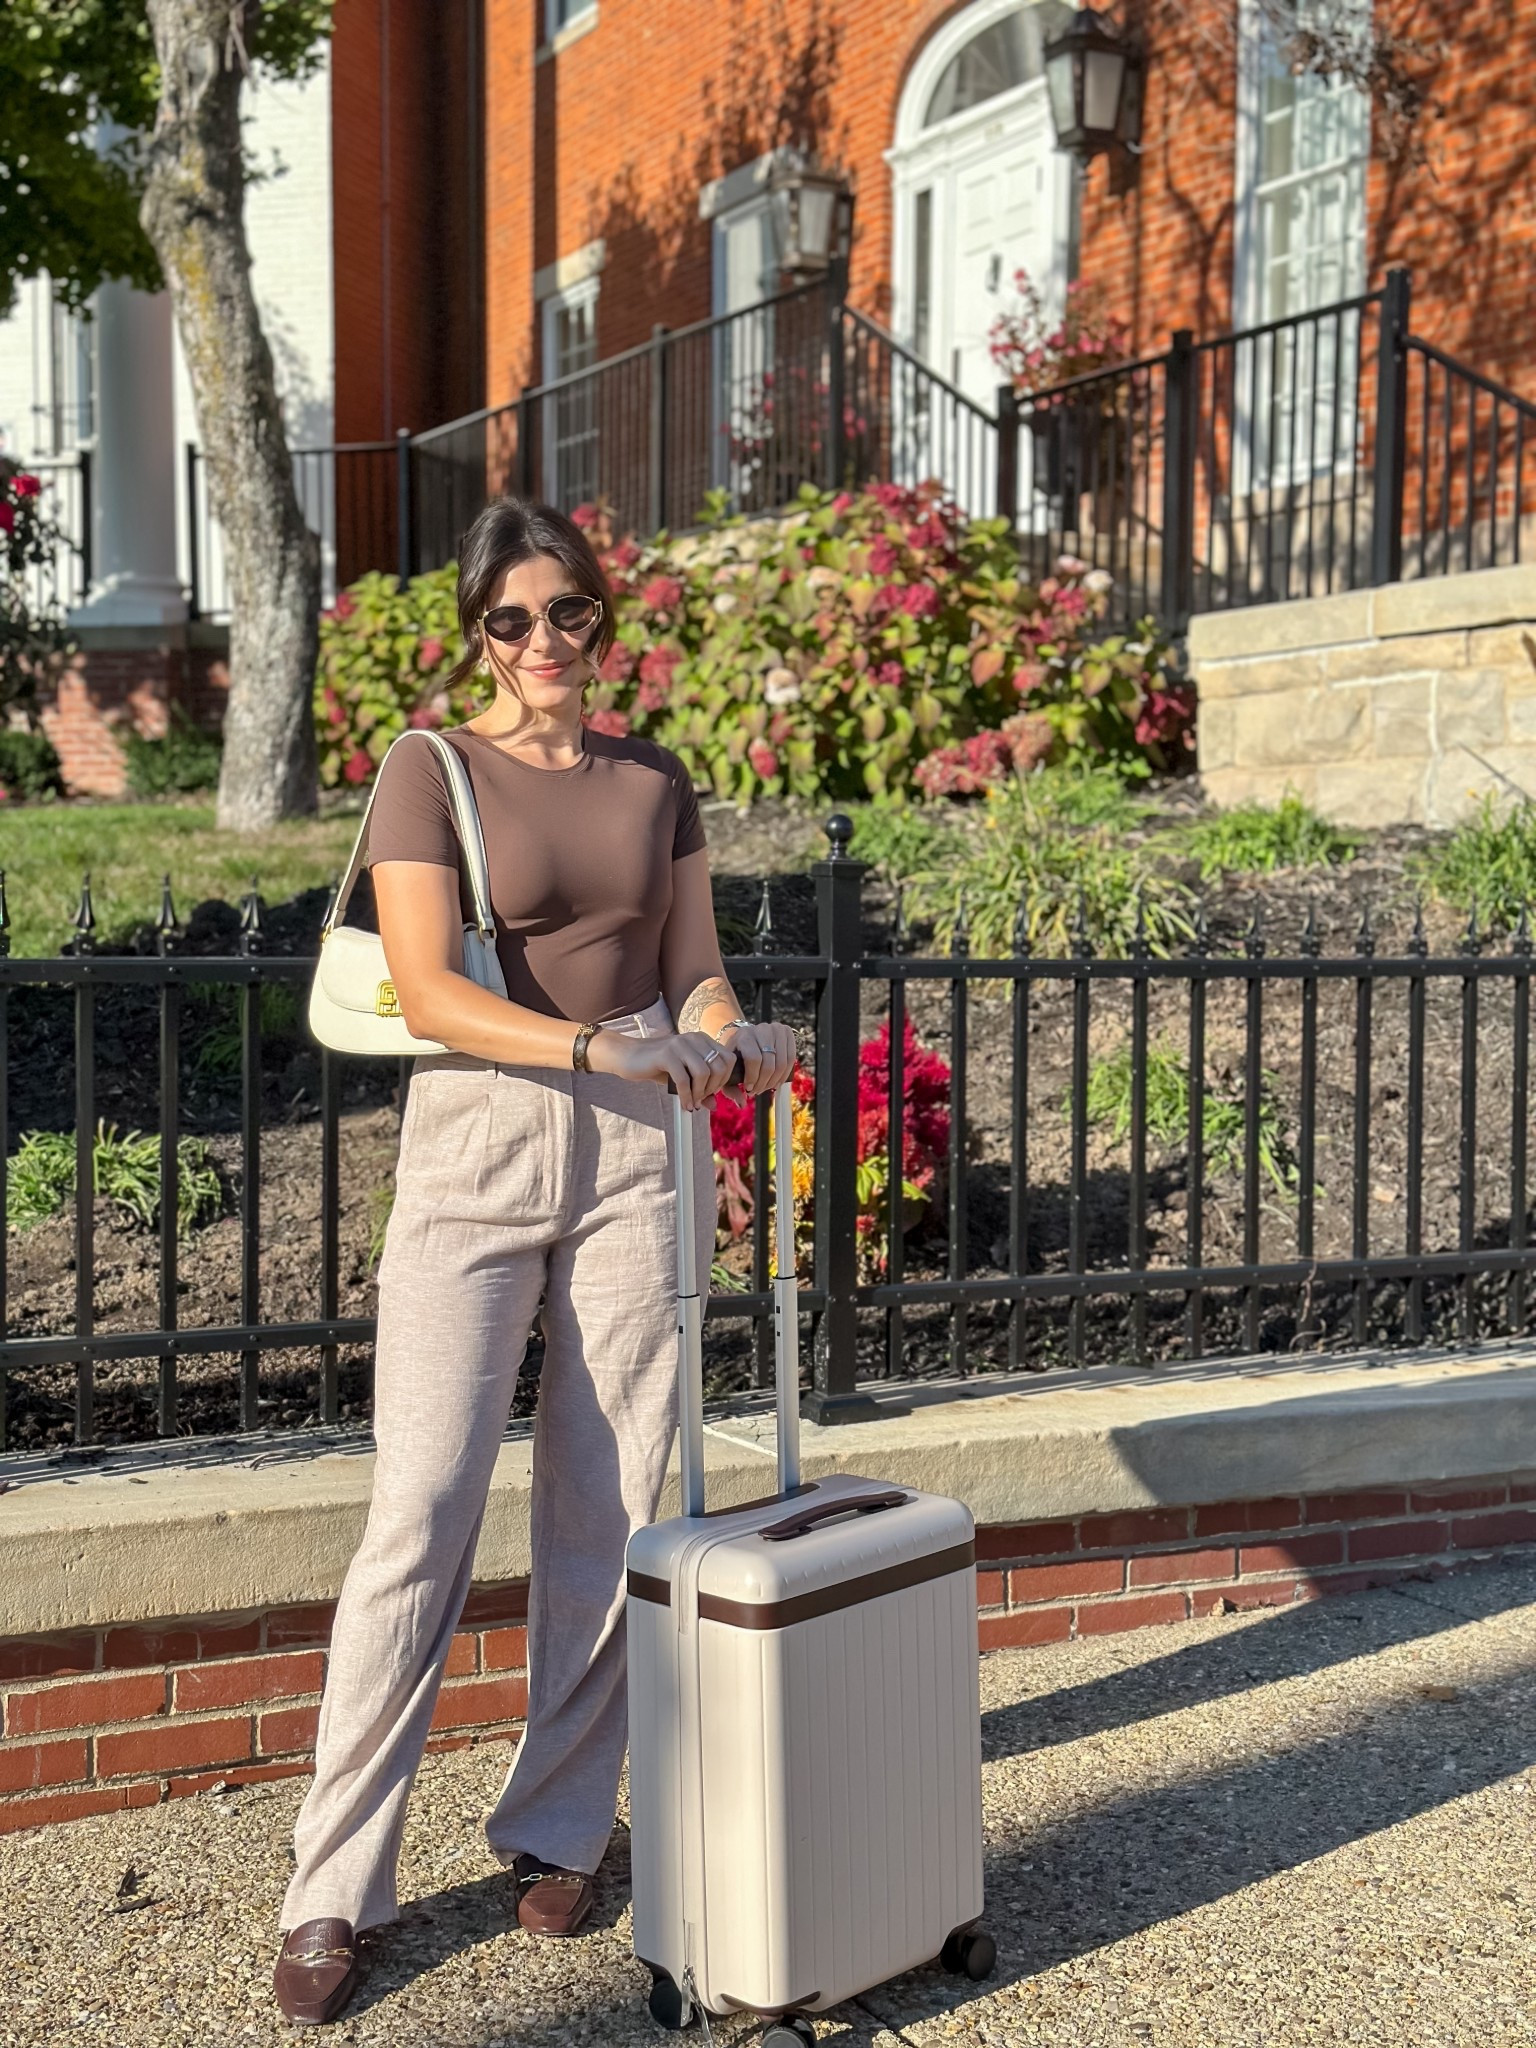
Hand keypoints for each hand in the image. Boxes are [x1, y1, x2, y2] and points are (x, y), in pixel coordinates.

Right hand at [585, 1028, 739, 1112]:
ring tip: (692, 1103)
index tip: (712, 1092)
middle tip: (701, 1099)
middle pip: (719, 1066)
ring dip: (700, 1093)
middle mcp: (694, 1039)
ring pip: (704, 1072)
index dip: (725, 1079)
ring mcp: (680, 1044)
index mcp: (702, 1040)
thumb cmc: (658, 1066)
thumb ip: (700, 1088)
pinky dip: (686, 1096)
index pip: (729, 1059)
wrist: (628, 1056)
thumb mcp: (683, 1077)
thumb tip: (714, 1105)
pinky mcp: (666, 1054)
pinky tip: (684, 1104)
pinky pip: (684, 1079)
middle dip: (713, 1088)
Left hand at [714, 1018, 797, 1098]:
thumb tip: (742, 1104)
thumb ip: (730, 1088)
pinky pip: (791, 1058)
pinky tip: (777, 1081)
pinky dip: (785, 1074)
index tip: (749, 1088)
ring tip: (766, 1087)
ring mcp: (776, 1029)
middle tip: (758, 1091)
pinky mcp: (787, 1032)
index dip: (753, 1077)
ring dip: (775, 1080)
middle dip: (764, 1082)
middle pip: (769, 1063)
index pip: (754, 1059)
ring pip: (782, 1063)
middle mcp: (761, 1029)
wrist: (745, 1036)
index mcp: (744, 1035)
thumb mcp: (729, 1068)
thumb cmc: (736, 1055)